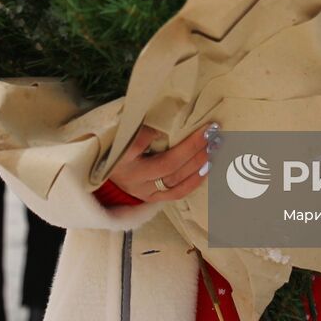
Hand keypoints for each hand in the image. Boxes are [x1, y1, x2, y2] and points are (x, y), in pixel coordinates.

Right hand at [105, 122, 220, 202]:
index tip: (188, 123)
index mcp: (121, 156)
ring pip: (176, 180)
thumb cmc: (118, 144)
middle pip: (168, 164)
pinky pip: (177, 193)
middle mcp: (133, 177)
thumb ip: (144, 127)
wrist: (105, 171)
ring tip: (214, 148)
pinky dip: (195, 180)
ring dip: (199, 164)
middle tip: (212, 132)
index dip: (165, 132)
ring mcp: (143, 191)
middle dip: (194, 147)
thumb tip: (171, 121)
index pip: (144, 141)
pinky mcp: (151, 199)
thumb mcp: (124, 131)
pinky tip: (208, 168)